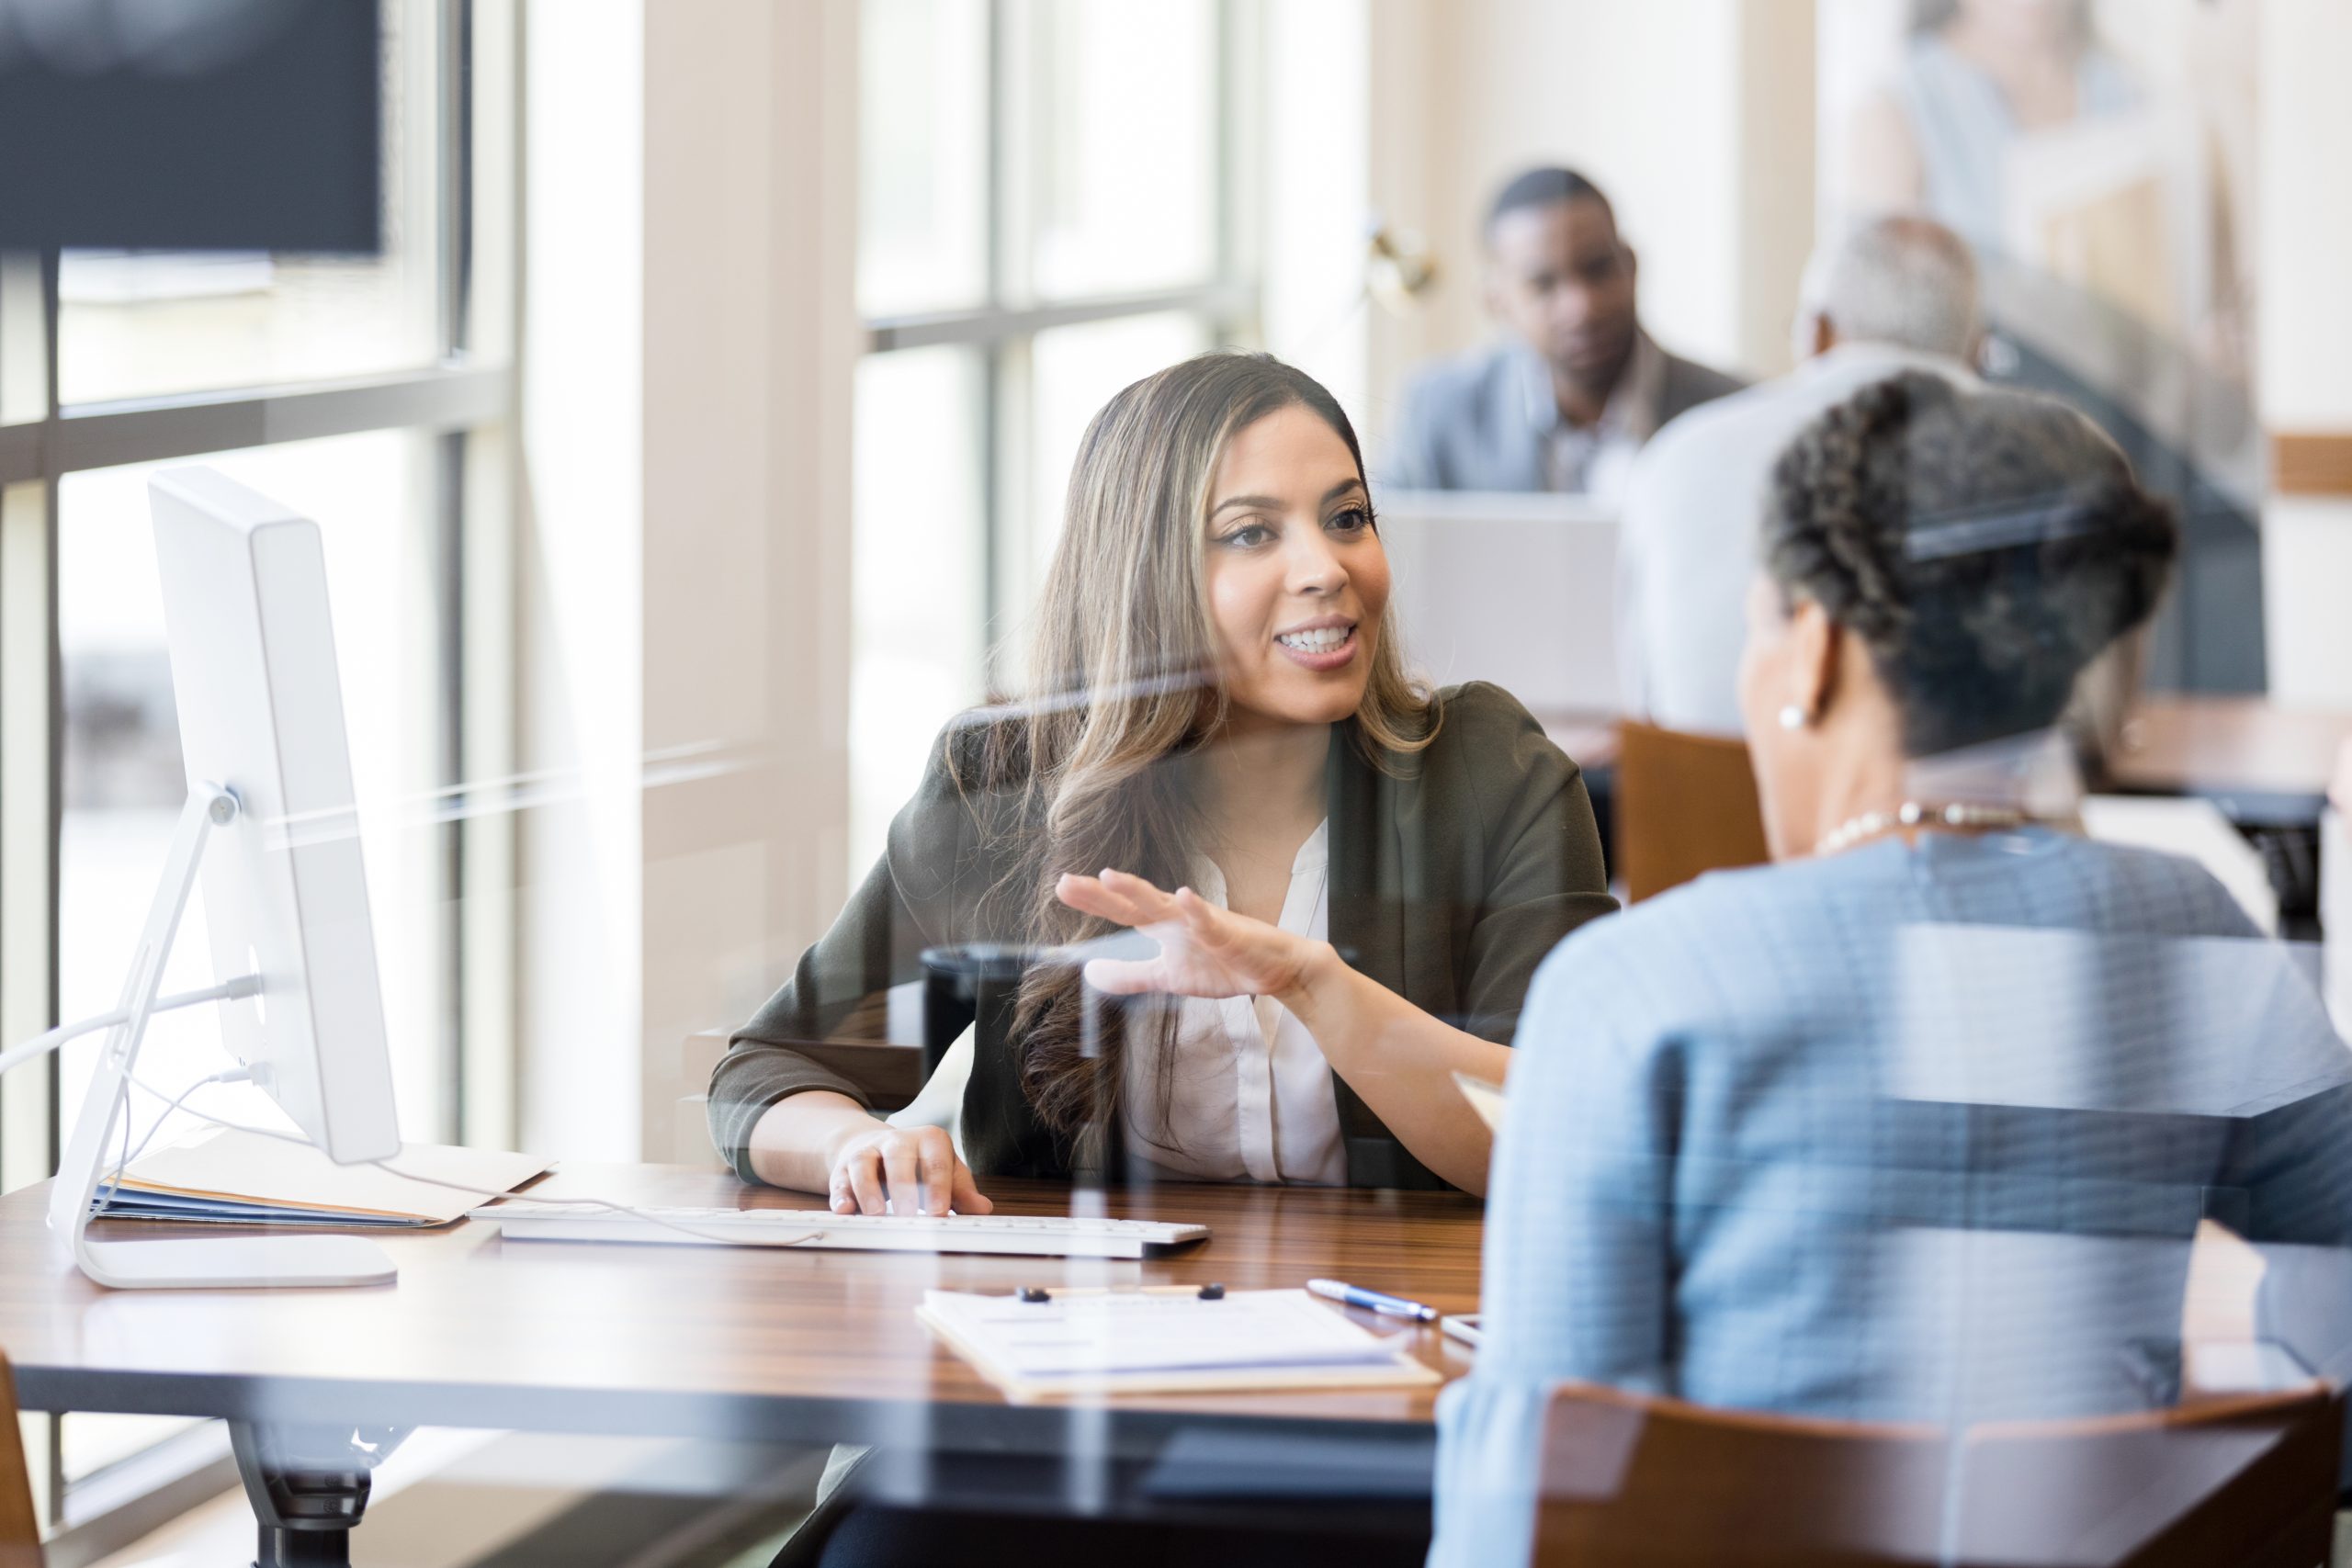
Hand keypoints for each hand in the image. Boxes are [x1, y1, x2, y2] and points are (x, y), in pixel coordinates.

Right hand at [824, 1123, 991, 1216]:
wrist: (878, 1147)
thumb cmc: (919, 1164)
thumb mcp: (945, 1172)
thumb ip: (962, 1191)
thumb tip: (982, 1208)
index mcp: (929, 1140)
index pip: (936, 1162)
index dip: (938, 1187)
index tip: (939, 1213)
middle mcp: (897, 1141)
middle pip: (899, 1158)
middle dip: (903, 1186)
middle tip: (908, 1215)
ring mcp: (868, 1151)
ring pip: (864, 1163)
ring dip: (868, 1190)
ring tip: (876, 1215)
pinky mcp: (844, 1167)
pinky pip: (840, 1179)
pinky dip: (840, 1195)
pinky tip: (844, 1210)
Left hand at [1055, 867, 1328, 1003]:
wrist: (1275, 970)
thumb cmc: (1222, 965)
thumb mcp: (1167, 977)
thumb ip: (1130, 975)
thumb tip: (1089, 973)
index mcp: (1163, 927)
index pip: (1122, 911)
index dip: (1093, 900)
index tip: (1062, 887)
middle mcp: (1178, 918)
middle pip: (1134, 903)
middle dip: (1101, 893)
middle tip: (1066, 882)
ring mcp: (1203, 923)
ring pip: (1165, 905)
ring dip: (1138, 891)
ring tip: (1110, 877)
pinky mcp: (1228, 934)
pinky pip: (1210, 922)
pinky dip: (1196, 911)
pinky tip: (1183, 896)